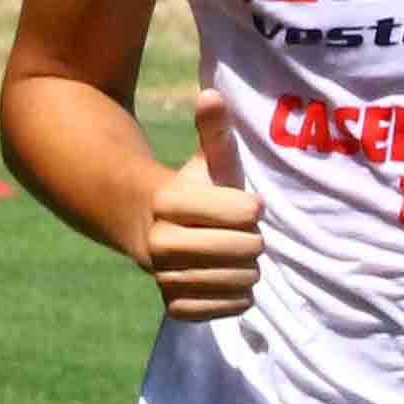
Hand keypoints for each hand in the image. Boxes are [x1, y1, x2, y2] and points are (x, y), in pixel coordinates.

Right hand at [137, 88, 263, 321]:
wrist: (151, 231)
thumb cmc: (193, 192)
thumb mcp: (205, 161)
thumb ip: (214, 131)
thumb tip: (212, 95)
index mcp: (170, 201)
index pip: (245, 213)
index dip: (251, 209)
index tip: (245, 206)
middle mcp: (161, 242)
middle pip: (247, 249)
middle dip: (252, 241)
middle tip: (238, 234)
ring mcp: (165, 277)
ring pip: (241, 281)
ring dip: (247, 269)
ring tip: (232, 256)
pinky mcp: (174, 306)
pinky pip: (228, 308)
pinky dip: (236, 297)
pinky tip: (225, 279)